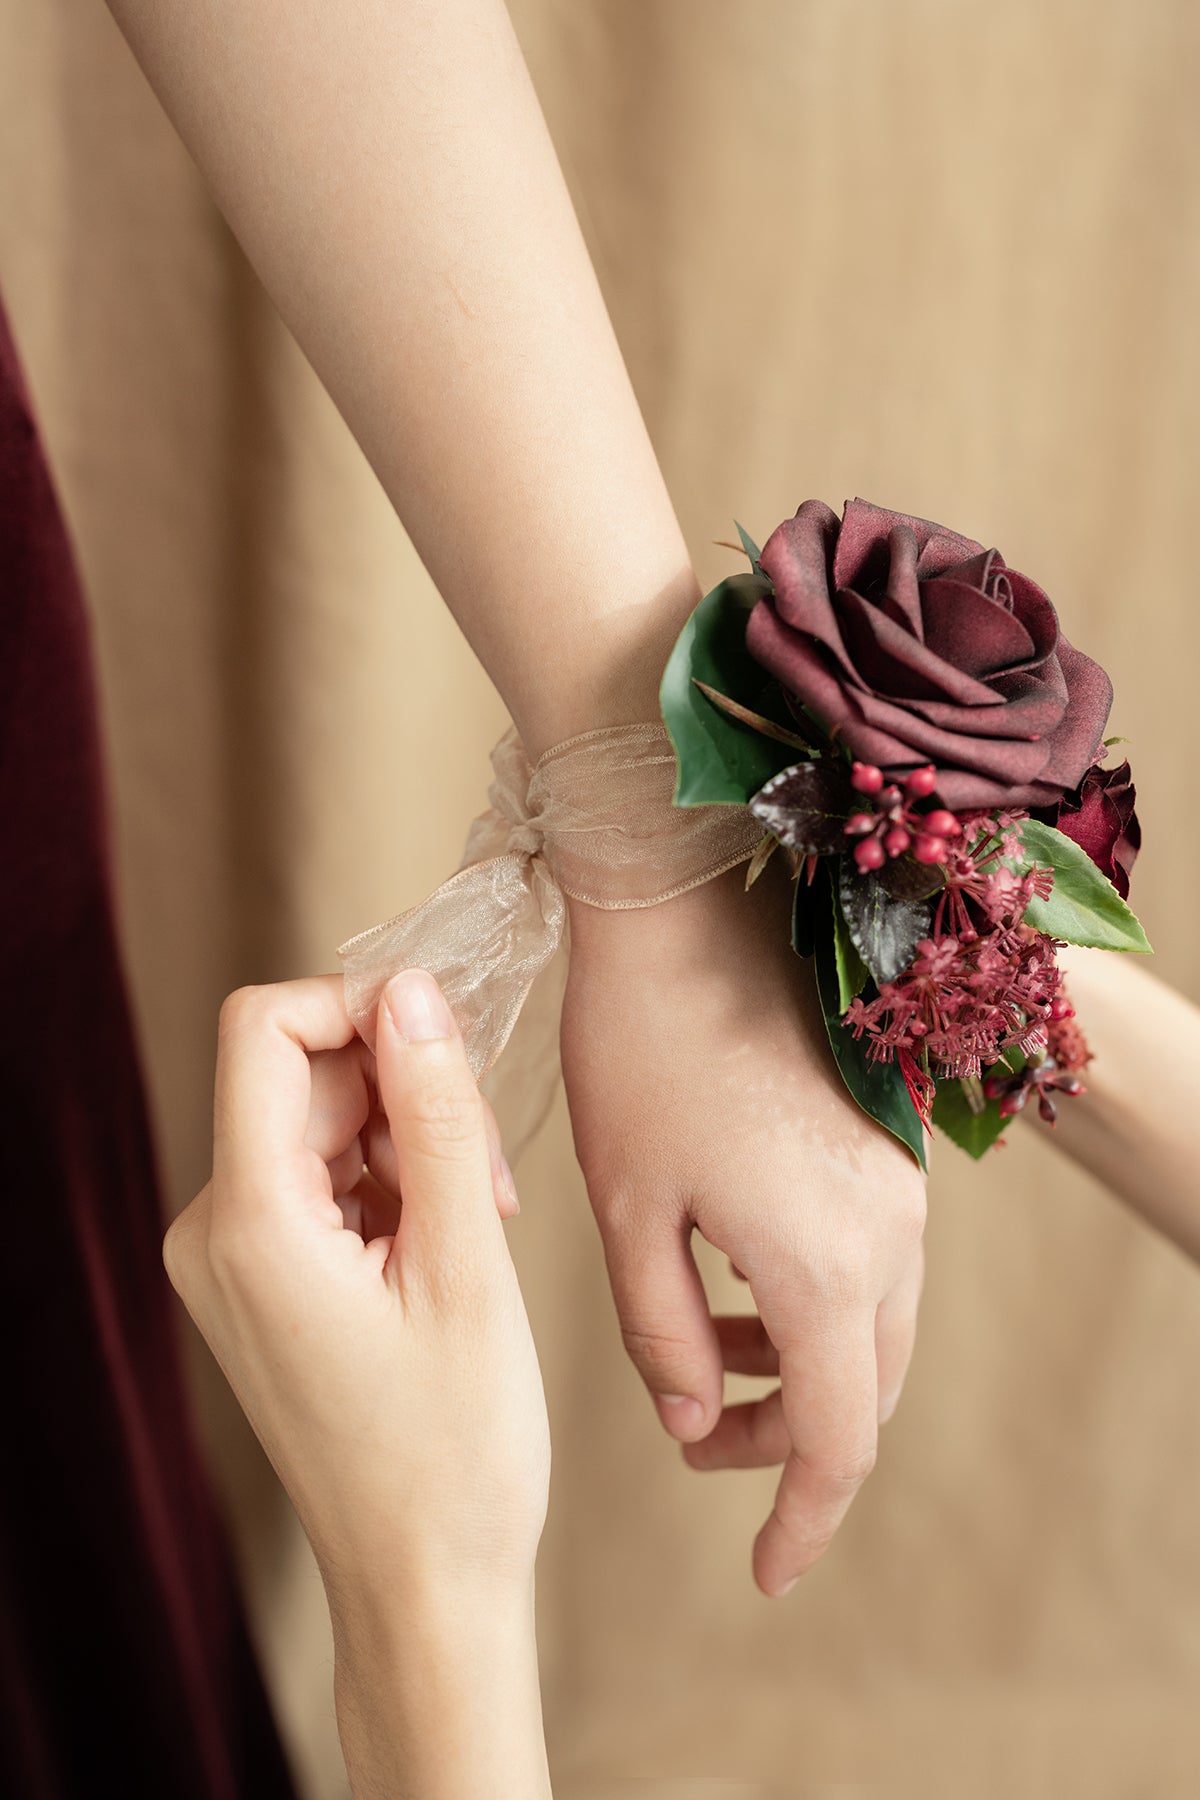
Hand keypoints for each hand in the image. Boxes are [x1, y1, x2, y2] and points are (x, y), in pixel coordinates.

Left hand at [164, 969, 549, 1605]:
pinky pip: (316, 1178)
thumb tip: (413, 991)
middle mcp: (210, 1232)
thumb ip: (436, 1115)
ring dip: (406, 1143)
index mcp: (249, 1224)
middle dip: (403, 1094)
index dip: (360, 1008)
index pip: (265, 1028)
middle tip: (488, 1177)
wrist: (424, 1582)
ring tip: (476, 1223)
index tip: (448, 1048)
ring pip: (317, 1124)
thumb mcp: (466, 1263)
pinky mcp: (255, 1280)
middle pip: (301, 1076)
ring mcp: (227, 1260)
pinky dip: (387, 1186)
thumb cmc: (456, 1450)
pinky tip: (444, 1248)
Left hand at [560, 855, 926, 1596]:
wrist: (684, 915)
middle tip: (696, 1441)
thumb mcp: (629, 1214)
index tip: (763, 1572)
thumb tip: (689, 1416)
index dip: (802, 1520)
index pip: (837, 1439)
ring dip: (797, 1366)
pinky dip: (811, 1303)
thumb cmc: (637, 1055)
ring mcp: (898, 1184)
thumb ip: (662, 1334)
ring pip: (872, 1324)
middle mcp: (888, 1231)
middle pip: (867, 1387)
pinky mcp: (885, 1145)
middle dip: (787, 1440)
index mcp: (825, 1263)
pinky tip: (729, 1277)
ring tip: (697, 1358)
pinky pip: (868, 1261)